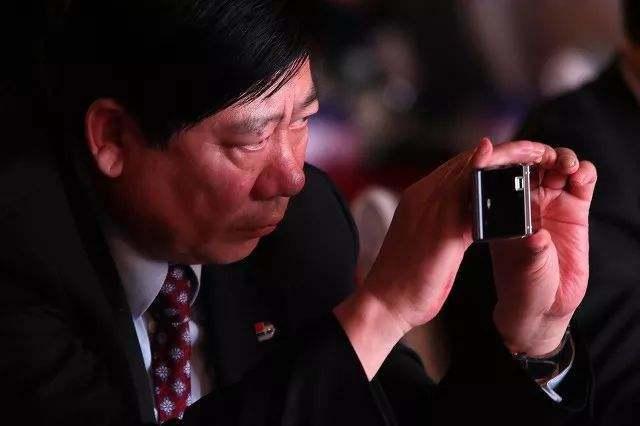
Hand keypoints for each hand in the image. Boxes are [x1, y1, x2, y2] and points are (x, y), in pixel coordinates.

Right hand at [335, 138, 549, 377]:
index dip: (486, 160)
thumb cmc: (403, 278)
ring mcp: (428, 210)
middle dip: (501, 153)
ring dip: (503, 160)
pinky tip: (507, 169)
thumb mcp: (426, 241)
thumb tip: (469, 216)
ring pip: (468, 171)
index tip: (513, 160)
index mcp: (418, 199)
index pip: (457, 168)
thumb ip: (444, 222)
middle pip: (464, 163)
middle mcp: (421, 197)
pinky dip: (486, 177)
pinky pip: (466, 195)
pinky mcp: (439, 229)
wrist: (384, 303)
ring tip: (533, 155)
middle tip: (533, 151)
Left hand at [490, 147, 596, 355]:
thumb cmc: (523, 285)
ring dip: (561, 158)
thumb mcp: (522, 267)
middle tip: (542, 156)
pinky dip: (583, 172)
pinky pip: (581, 181)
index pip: (500, 174)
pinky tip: (581, 176)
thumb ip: (530, 249)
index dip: (506, 159)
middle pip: (530, 163)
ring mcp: (549, 202)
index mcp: (500, 208)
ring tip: (564, 166)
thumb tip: (537, 236)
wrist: (546, 304)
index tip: (509, 154)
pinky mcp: (574, 207)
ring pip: (555, 166)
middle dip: (536, 153)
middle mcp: (523, 200)